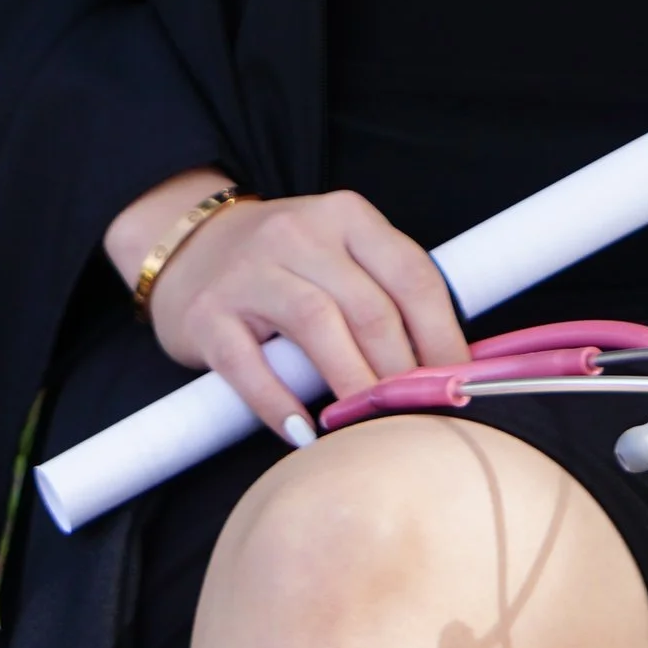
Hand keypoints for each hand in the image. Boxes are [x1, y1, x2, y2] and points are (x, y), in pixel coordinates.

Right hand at [103, 174, 466, 436]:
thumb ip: (385, 293)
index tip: (459, 383)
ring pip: (317, 325)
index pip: (411, 275)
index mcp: (346, 216)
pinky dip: (278, 402)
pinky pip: (248, 364)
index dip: (442, 335)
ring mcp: (249, 272)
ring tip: (370, 426)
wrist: (188, 248)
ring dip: (351, 384)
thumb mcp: (339, 254)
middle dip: (401, 369)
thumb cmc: (284, 265)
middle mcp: (299, 233)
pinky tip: (302, 431)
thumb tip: (447, 367)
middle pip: (369, 306)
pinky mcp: (208, 313)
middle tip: (418, 415)